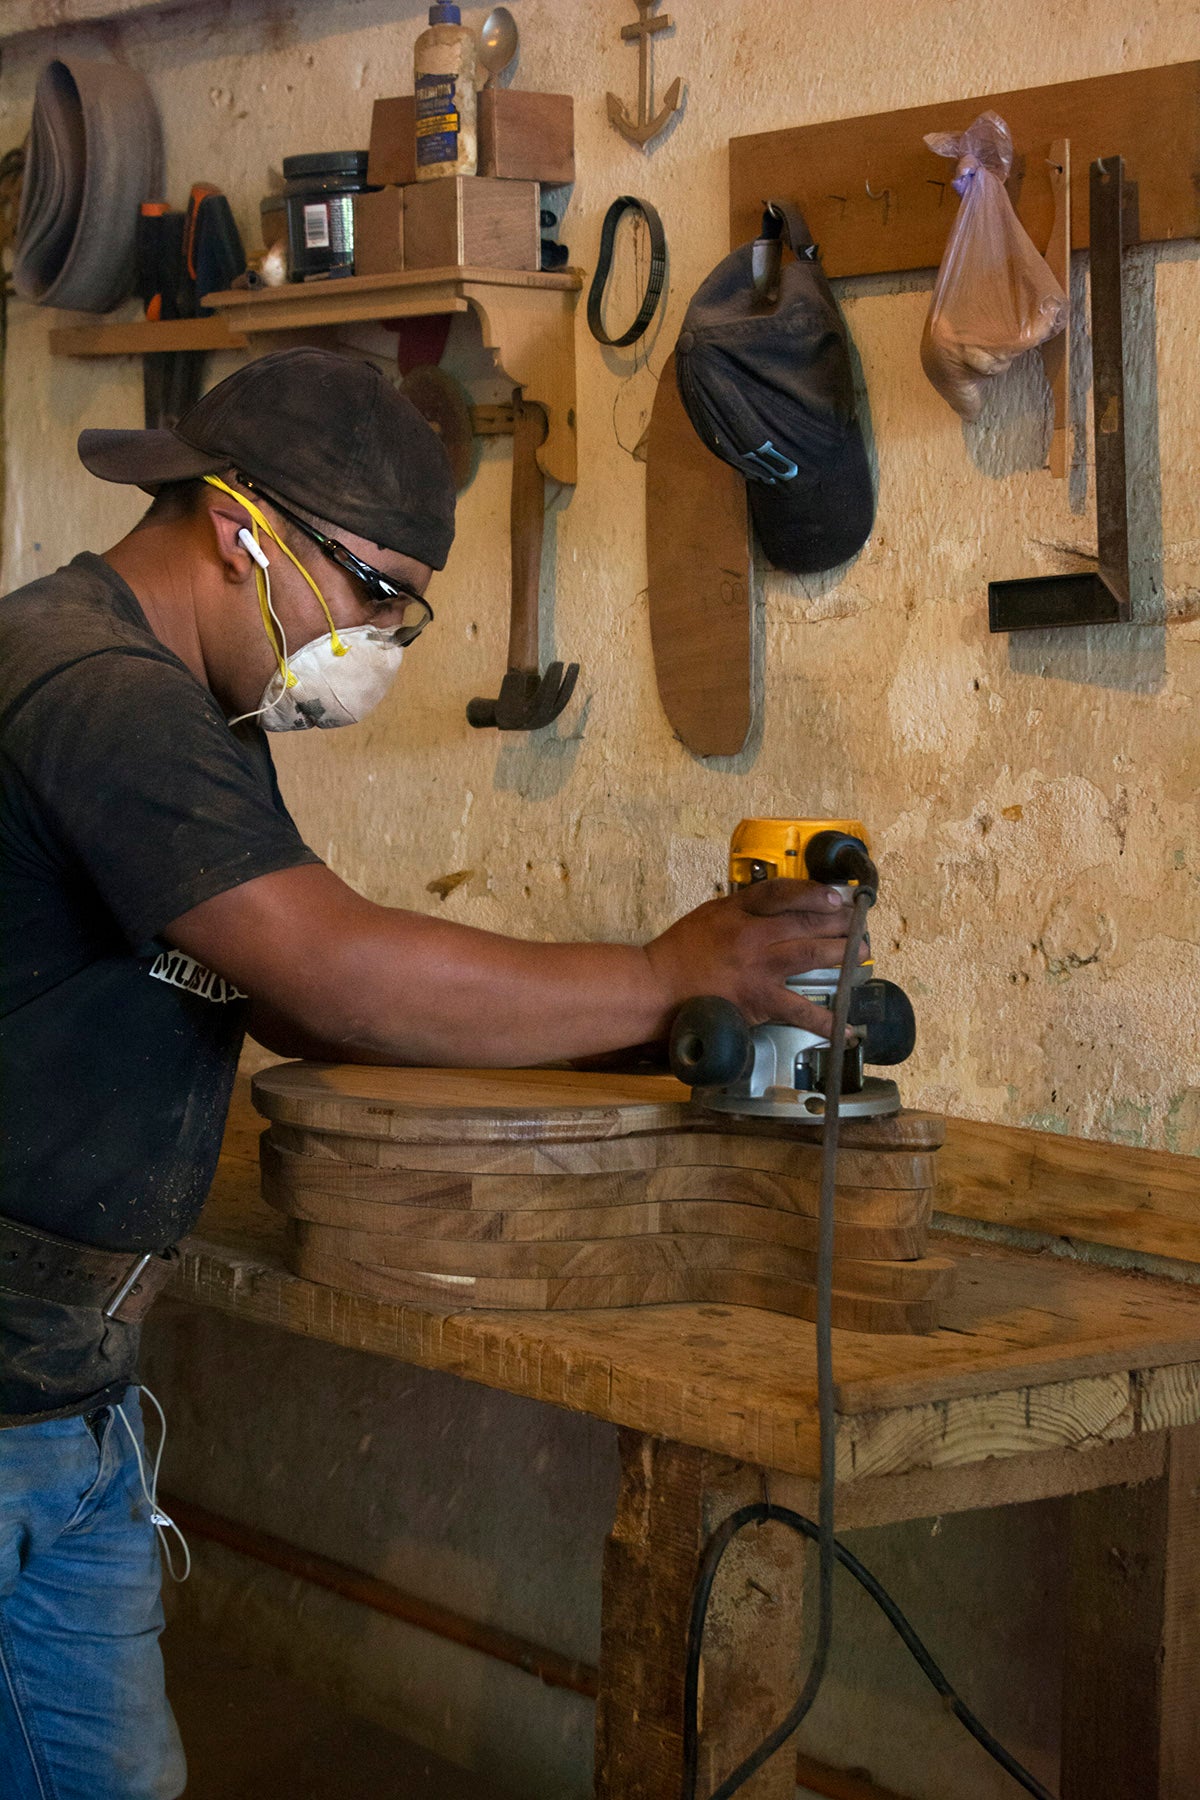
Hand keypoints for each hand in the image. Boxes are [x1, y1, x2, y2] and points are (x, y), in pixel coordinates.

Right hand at [645, 879, 859, 1038]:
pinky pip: (800, 1010)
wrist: (658, 988)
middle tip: (859, 924)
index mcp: (738, 911)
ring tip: (862, 953)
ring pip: (810, 955)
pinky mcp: (759, 1001)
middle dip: (839, 922)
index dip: (814, 893)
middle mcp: (752, 936)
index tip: (835, 897)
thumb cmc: (681, 952)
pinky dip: (826, 1021)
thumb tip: (781, 904)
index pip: (783, 893)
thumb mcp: (710, 915)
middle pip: (806, 921)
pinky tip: (847, 1027)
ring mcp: (759, 969)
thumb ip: (743, 908)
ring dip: (842, 953)